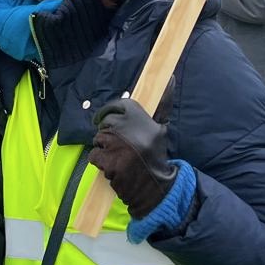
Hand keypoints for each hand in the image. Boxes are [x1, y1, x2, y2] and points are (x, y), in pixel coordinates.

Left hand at [90, 94, 177, 217]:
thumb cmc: (156, 155)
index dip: (111, 114)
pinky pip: (94, 156)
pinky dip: (101, 163)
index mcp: (141, 116)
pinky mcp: (109, 161)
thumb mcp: (160, 127)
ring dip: (105, 150)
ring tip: (121, 157)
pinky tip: (116, 167)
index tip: (112, 122)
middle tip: (122, 146)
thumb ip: (163, 103)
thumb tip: (170, 77)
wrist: (156, 187)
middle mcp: (128, 127)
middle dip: (109, 135)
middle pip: (105, 123)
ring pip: (98, 140)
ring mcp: (117, 144)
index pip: (117, 105)